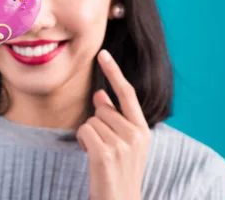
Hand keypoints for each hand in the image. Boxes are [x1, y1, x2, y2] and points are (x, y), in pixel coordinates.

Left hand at [76, 49, 150, 199]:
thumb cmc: (118, 172)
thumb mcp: (123, 143)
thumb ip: (114, 117)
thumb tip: (100, 93)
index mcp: (143, 130)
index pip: (127, 93)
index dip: (114, 72)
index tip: (103, 54)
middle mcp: (136, 134)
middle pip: (101, 109)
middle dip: (96, 123)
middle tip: (103, 146)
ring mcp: (122, 145)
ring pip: (91, 120)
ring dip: (88, 135)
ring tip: (99, 154)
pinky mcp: (105, 154)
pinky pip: (83, 131)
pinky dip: (81, 141)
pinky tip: (90, 156)